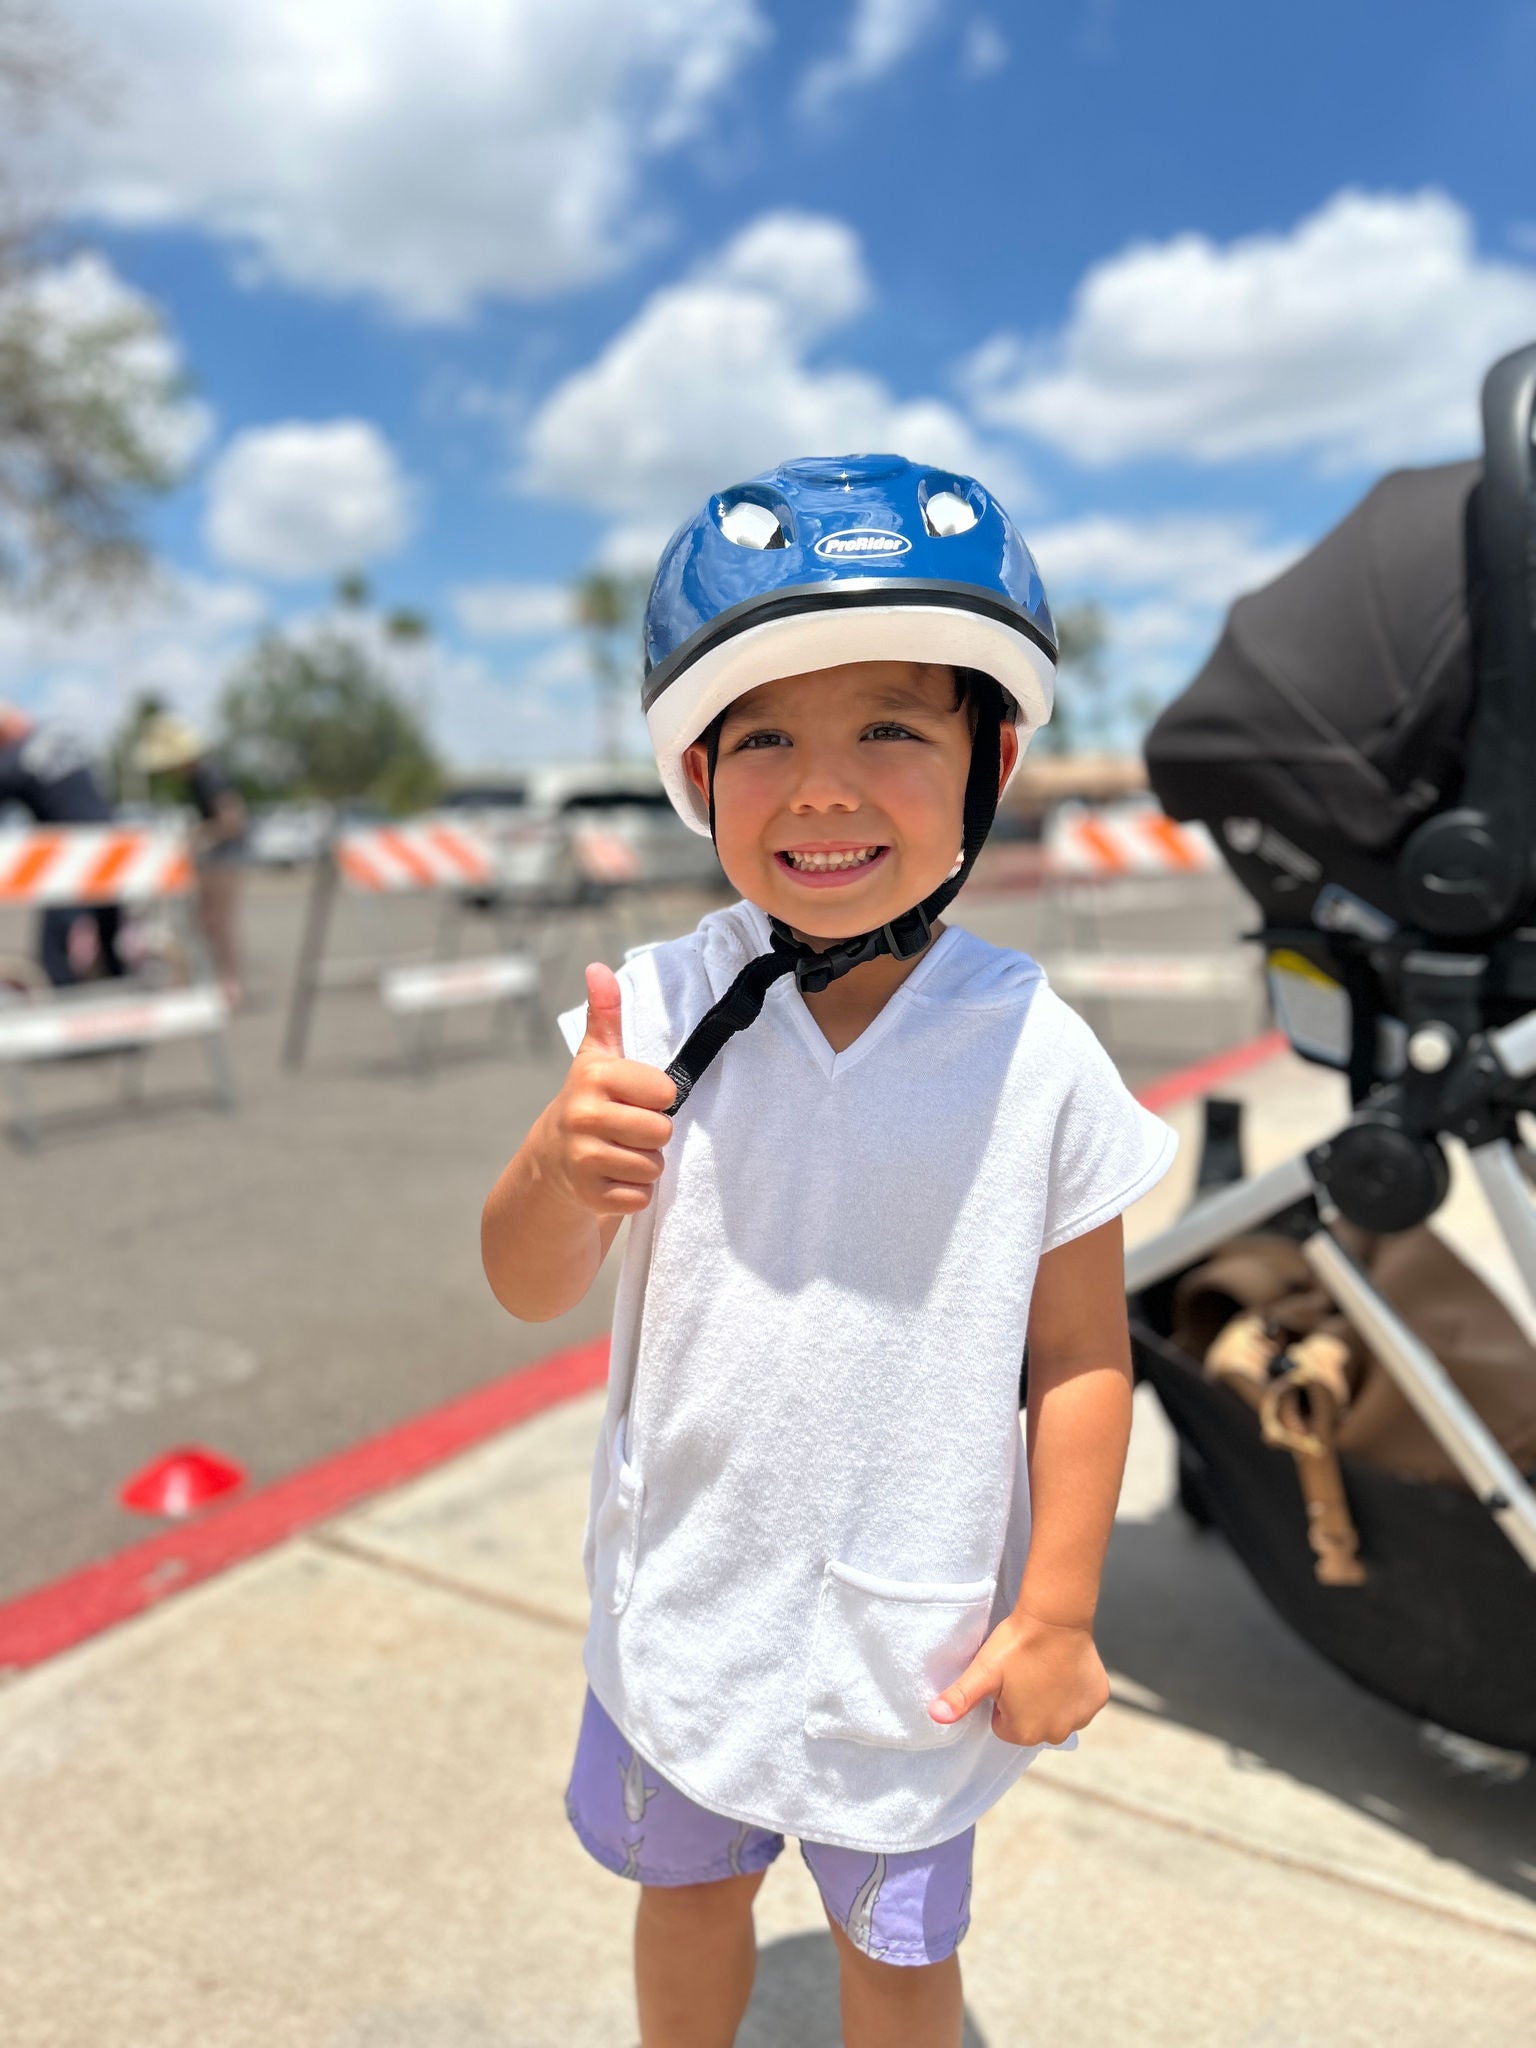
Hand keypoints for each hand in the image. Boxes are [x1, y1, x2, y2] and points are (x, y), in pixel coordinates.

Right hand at [534, 963, 677, 1218]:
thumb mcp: (596, 1057)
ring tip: (618, 1152)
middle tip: (626, 1129)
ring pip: (654, 1166)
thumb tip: (598, 968)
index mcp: (594, 1077)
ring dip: (643, 1164)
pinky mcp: (589, 1196)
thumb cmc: (590, 1102)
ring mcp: (583, 1159)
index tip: (634, 1098)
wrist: (551, 1161)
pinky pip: (641, 1196)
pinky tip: (610, 1177)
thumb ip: (605, 1014)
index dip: (657, 1099)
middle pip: (662, 1131)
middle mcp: (584, 1116)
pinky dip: (633, 1192)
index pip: (666, 1092)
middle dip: (652, 1134)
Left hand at [928, 1605, 1110, 1747]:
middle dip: (1026, 1705)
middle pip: (1032, 1724)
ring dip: (1050, 1699)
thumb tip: (935, 1717)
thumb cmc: (1016, 1645)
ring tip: (1043, 1668)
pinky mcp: (1098, 1699)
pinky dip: (1073, 1690)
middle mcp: (1055, 1733)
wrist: (1055, 1617)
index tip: (1006, 1679)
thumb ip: (959, 1698)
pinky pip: (1079, 1702)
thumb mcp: (982, 1671)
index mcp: (1024, 1732)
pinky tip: (1064, 1668)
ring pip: (1057, 1714)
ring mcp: (1081, 1718)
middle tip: (1023, 1672)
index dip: (1001, 1702)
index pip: (1004, 1726)